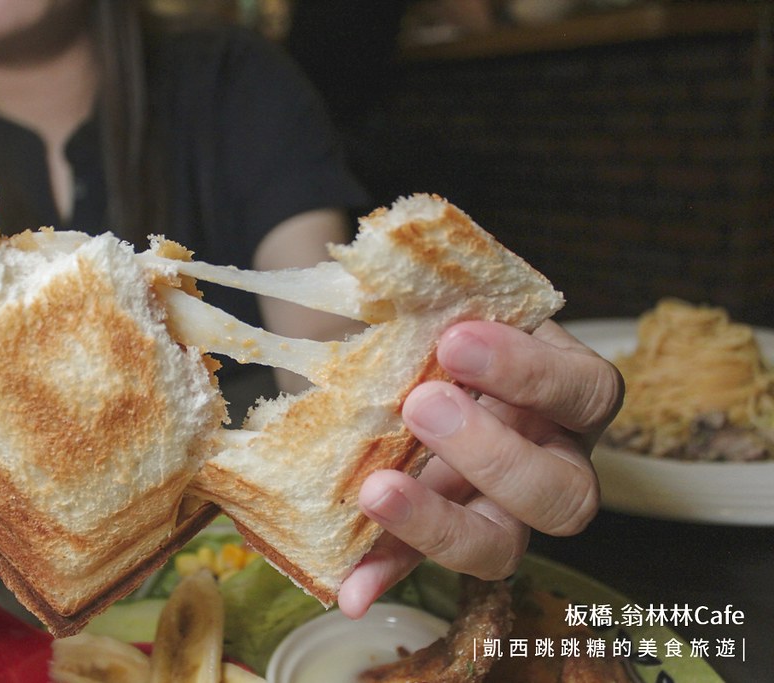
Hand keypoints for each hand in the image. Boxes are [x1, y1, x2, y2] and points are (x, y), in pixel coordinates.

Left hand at [339, 319, 622, 616]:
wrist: (411, 355)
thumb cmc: (451, 323)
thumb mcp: (458, 303)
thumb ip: (444, 304)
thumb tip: (383, 278)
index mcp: (569, 396)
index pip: (584, 390)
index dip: (528, 371)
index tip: (457, 339)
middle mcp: (553, 462)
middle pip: (563, 493)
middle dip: (492, 455)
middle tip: (421, 406)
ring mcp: (503, 510)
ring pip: (501, 546)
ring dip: (438, 525)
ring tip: (376, 492)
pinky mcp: (446, 535)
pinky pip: (421, 565)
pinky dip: (383, 573)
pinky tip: (349, 587)